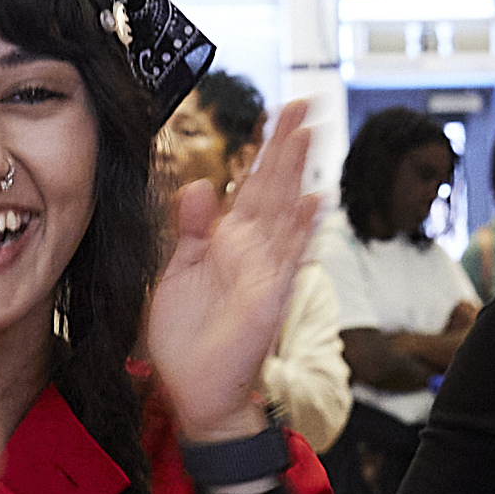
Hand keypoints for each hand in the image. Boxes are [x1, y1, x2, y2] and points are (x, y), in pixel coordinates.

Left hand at [148, 99, 326, 442]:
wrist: (194, 391)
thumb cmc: (188, 338)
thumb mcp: (177, 271)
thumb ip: (190, 229)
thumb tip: (202, 186)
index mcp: (229, 243)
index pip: (251, 186)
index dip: (264, 150)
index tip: (276, 113)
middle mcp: (253, 252)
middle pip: (274, 187)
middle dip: (287, 145)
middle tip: (303, 102)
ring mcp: (265, 272)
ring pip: (286, 211)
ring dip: (297, 173)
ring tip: (310, 134)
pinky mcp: (268, 297)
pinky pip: (289, 258)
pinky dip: (303, 230)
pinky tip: (317, 201)